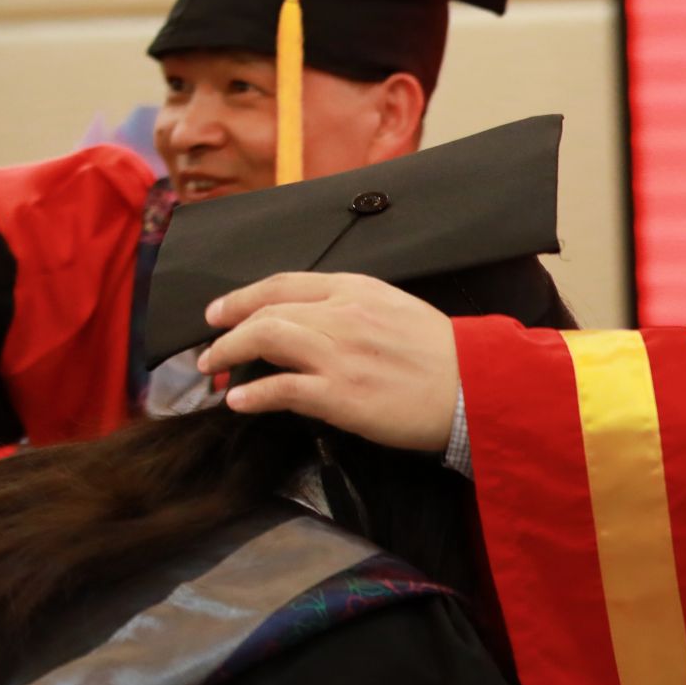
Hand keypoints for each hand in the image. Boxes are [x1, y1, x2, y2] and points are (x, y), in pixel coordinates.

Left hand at [199, 272, 458, 451]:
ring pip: (266, 339)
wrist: (474, 386)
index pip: (285, 283)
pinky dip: (253, 394)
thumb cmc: (441, 353)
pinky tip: (240, 401)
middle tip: (211, 348)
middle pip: (267, 310)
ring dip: (230, 353)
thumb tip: (313, 324)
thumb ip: (353, 309)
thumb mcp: (396, 309)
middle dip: (228, 328)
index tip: (220, 310)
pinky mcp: (340, 394)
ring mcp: (339, 354)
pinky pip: (281, 388)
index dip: (243, 296)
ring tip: (215, 369)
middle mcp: (343, 315)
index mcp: (357, 289)